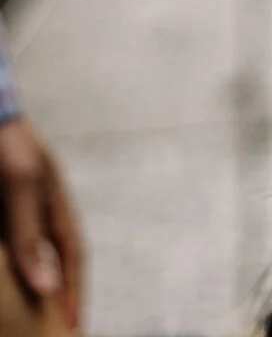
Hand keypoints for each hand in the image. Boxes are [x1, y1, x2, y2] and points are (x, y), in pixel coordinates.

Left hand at [0, 120, 82, 327]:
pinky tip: (2, 281)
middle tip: (55, 324)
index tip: (74, 324)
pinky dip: (7, 265)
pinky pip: (7, 244)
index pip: (73, 254)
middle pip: (51, 257)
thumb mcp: (20, 186)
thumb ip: (30, 236)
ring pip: (24, 253)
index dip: (74, 288)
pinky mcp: (1, 207)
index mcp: (56, 202)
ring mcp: (16, 208)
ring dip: (27, 282)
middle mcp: (39, 208)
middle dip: (55, 291)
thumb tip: (46, 287)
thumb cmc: (7, 143)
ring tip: (27, 315)